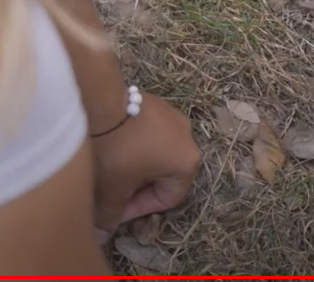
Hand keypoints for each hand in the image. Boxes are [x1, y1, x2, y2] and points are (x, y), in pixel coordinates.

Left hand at [91, 92, 200, 237]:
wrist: (101, 101)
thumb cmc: (115, 150)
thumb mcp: (112, 189)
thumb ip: (110, 215)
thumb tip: (101, 236)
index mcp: (187, 163)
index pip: (168, 199)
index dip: (138, 210)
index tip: (113, 210)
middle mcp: (188, 139)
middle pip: (164, 175)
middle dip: (137, 187)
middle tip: (111, 191)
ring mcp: (175, 117)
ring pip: (156, 153)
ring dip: (136, 165)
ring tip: (110, 168)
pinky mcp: (159, 104)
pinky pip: (150, 133)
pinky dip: (134, 144)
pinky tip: (112, 145)